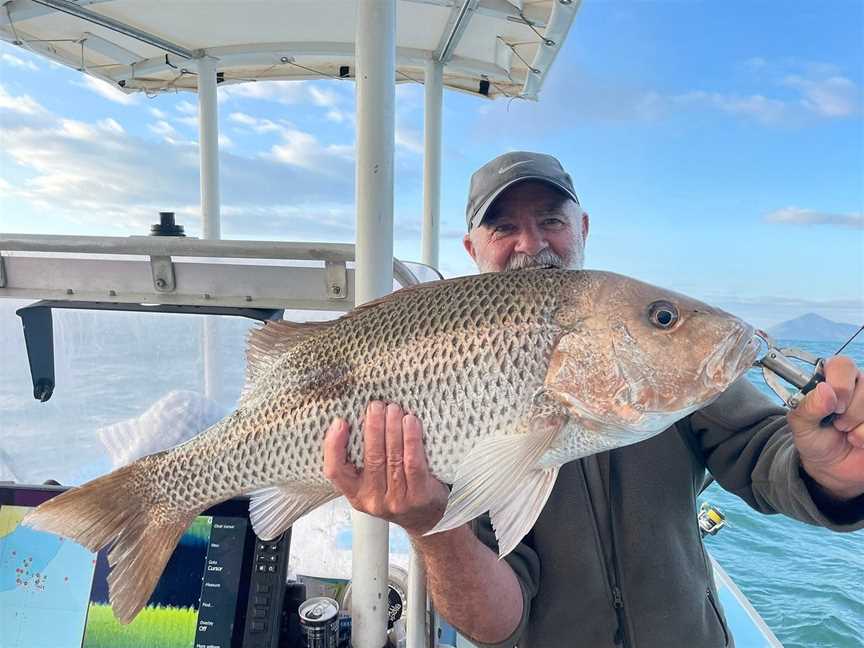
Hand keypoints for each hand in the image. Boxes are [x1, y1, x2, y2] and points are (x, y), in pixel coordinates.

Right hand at [323, 401, 448, 535]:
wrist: (426, 519)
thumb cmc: (397, 492)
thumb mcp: (372, 484)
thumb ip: (362, 461)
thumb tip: (357, 420)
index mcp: (356, 494)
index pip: (335, 472)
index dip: (334, 446)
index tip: (339, 422)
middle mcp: (373, 499)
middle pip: (371, 457)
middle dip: (373, 427)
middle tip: (376, 405)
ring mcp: (397, 500)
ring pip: (392, 457)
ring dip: (392, 428)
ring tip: (394, 408)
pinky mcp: (419, 496)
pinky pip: (413, 463)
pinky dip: (411, 439)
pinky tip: (411, 423)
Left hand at [789, 356, 863, 499]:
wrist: (831, 466)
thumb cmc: (815, 438)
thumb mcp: (801, 425)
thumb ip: (808, 407)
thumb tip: (825, 390)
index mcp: (833, 378)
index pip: (843, 364)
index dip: (839, 383)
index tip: (833, 405)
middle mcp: (857, 384)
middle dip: (849, 410)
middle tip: (837, 422)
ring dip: (857, 424)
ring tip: (846, 431)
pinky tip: (858, 440)